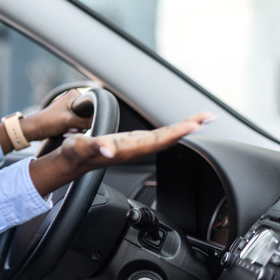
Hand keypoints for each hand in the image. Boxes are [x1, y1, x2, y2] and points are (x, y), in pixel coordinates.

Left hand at [0, 89, 93, 153]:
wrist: (34, 130)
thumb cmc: (48, 123)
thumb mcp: (69, 121)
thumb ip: (85, 121)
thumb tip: (99, 122)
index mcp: (74, 94)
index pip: (91, 105)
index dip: (89, 116)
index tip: (81, 123)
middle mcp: (73, 99)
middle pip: (88, 114)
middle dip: (82, 124)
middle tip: (72, 127)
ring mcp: (70, 108)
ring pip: (83, 121)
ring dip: (78, 128)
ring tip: (68, 130)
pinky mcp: (67, 116)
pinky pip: (78, 124)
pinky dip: (74, 130)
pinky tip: (66, 132)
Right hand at [29, 112, 214, 196]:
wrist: (70, 162)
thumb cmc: (74, 155)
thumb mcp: (80, 148)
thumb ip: (93, 147)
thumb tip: (107, 148)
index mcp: (127, 149)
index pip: (157, 141)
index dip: (176, 133)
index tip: (193, 125)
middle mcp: (134, 149)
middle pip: (167, 139)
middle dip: (188, 128)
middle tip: (209, 116)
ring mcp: (135, 146)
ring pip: (165, 137)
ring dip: (183, 128)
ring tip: (201, 119)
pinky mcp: (132, 143)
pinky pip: (157, 136)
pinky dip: (172, 129)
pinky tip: (181, 126)